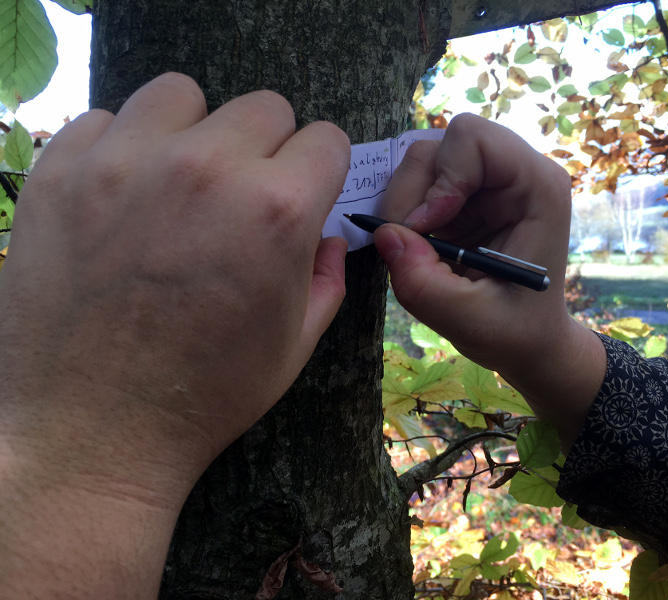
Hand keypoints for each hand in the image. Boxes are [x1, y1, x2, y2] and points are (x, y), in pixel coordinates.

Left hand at [0, 72, 349, 495]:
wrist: (93, 430)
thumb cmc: (207, 394)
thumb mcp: (296, 344)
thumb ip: (327, 276)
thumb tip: (326, 234)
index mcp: (277, 210)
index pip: (326, 140)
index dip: (321, 172)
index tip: (304, 195)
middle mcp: (206, 167)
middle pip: (264, 107)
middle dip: (267, 150)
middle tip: (242, 198)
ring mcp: (126, 161)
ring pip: (181, 95)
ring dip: (195, 131)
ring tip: (180, 182)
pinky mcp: (62, 169)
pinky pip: (106, 120)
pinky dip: (124, 148)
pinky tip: (122, 198)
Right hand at [374, 114, 604, 443]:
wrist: (525, 340)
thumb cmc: (514, 330)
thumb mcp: (468, 320)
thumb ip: (423, 282)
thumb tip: (382, 234)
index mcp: (536, 186)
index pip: (474, 139)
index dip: (442, 178)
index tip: (429, 228)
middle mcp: (512, 172)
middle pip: (440, 145)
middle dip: (413, 194)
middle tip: (411, 245)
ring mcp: (485, 181)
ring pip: (423, 161)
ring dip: (404, 205)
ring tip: (416, 250)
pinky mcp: (462, 195)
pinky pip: (418, 184)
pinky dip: (404, 213)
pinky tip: (420, 247)